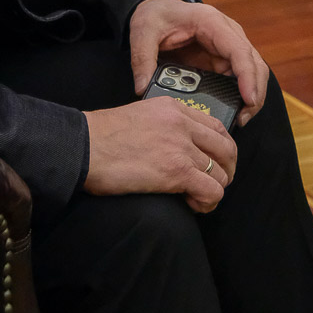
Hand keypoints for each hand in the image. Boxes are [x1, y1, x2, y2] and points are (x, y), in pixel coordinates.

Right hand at [84, 98, 236, 212]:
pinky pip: (212, 191)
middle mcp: (182, 124)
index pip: (216, 125)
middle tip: (213, 183)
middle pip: (227, 148)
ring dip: (214, 189)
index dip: (221, 148)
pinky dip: (207, 202)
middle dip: (226, 170)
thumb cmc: (102, 136)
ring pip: (221, 173)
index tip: (214, 161)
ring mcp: (181, 147)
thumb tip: (177, 147)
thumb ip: (164, 125)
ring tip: (196, 197)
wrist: (85, 147)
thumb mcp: (140, 115)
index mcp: (173, 108)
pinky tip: (192, 204)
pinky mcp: (177, 171)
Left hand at [129, 0, 268, 127]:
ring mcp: (228, 46)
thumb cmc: (155, 15)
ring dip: (251, 96)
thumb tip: (142, 89)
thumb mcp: (143, 32)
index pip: (239, 50)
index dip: (247, 76)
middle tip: (242, 119)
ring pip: (252, 72)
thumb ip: (142, 59)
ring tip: (239, 120)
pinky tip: (232, 112)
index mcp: (211, 22)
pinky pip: (240, 78)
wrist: (158, 7)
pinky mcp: (223, 59)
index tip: (249, 99)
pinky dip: (241, 95)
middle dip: (255, 92)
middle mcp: (227, 33)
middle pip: (254, 64)